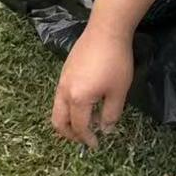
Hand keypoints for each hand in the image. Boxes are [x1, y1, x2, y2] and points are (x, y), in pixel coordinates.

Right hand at [52, 24, 134, 149]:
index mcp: (78, 99)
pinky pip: (60, 97)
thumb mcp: (118, 91)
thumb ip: (111, 114)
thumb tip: (104, 129)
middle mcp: (64, 91)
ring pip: (57, 109)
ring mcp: (62, 80)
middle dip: (70, 134)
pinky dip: (68, 108)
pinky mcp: (65, 71)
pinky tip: (85, 103)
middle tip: (84, 138)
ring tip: (85, 123)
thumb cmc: (115, 62)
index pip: (79, 127)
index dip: (87, 139)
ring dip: (68, 121)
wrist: (106, 30)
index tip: (96, 145)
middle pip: (58, 121)